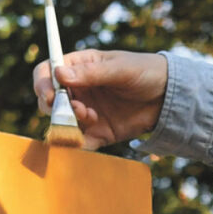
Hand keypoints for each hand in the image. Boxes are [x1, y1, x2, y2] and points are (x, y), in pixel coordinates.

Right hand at [32, 49, 168, 149]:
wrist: (169, 98)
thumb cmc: (145, 72)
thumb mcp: (120, 69)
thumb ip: (92, 73)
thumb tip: (60, 74)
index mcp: (79, 67)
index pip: (48, 72)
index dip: (42, 83)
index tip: (50, 95)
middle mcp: (77, 90)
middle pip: (49, 101)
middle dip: (56, 108)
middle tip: (76, 109)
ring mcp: (85, 113)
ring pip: (61, 123)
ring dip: (69, 124)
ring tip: (92, 117)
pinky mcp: (97, 134)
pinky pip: (79, 143)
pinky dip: (76, 146)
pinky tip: (84, 142)